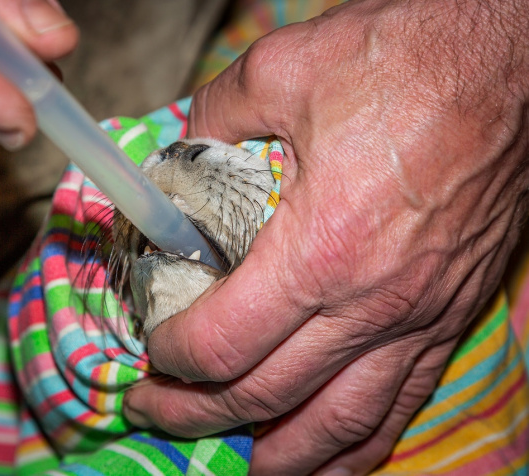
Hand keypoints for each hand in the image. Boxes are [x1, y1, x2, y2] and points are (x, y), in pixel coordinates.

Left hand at [123, 0, 528, 473]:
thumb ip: (212, 120)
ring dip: (283, 454)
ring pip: (340, 421)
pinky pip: (403, 401)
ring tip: (244, 466)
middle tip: (158, 410)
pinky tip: (336, 456)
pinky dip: (362, 442)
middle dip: (199, 413)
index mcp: (320, 248)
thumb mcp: (280, 70)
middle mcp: (372, 302)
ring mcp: (418, 316)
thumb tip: (180, 155)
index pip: (225, 341)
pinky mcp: (451, 313)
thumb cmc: (402, 60)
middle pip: (268, 394)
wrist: (502, 59)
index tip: (152, 350)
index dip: (174, 358)